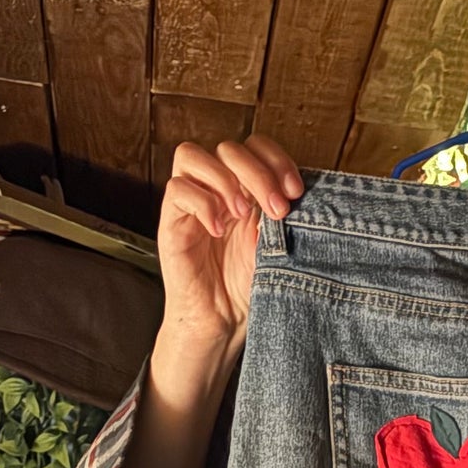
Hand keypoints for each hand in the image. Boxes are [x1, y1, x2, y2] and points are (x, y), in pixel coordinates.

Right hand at [156, 136, 303, 373]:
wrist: (223, 322)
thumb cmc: (247, 285)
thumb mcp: (275, 245)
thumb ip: (279, 214)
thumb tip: (292, 191)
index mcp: (245, 189)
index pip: (255, 146)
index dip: (275, 159)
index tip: (295, 192)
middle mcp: (217, 190)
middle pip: (228, 148)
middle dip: (257, 172)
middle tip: (276, 208)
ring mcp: (192, 203)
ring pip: (192, 155)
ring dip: (224, 179)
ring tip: (241, 214)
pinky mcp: (171, 222)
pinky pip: (176, 189)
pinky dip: (201, 204)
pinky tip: (218, 230)